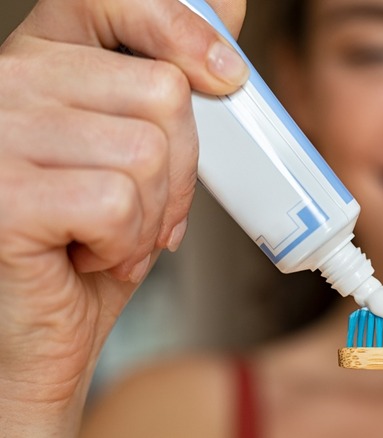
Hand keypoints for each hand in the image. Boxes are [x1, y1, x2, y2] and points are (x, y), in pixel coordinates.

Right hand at [0, 0, 246, 433]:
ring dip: (153, 214)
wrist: (36, 334)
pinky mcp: (2, 194)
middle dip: (181, 168)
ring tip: (116, 237)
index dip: (180, 29)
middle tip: (147, 209)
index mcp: (43, 59)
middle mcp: (9, 81)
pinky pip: (116, 201)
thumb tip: (226, 8)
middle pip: (161, 91)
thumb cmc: (90, 244)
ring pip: (147, 151)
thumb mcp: (138, 152)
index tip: (226, 78)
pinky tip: (91, 256)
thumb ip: (168, 83)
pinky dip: (125, 244)